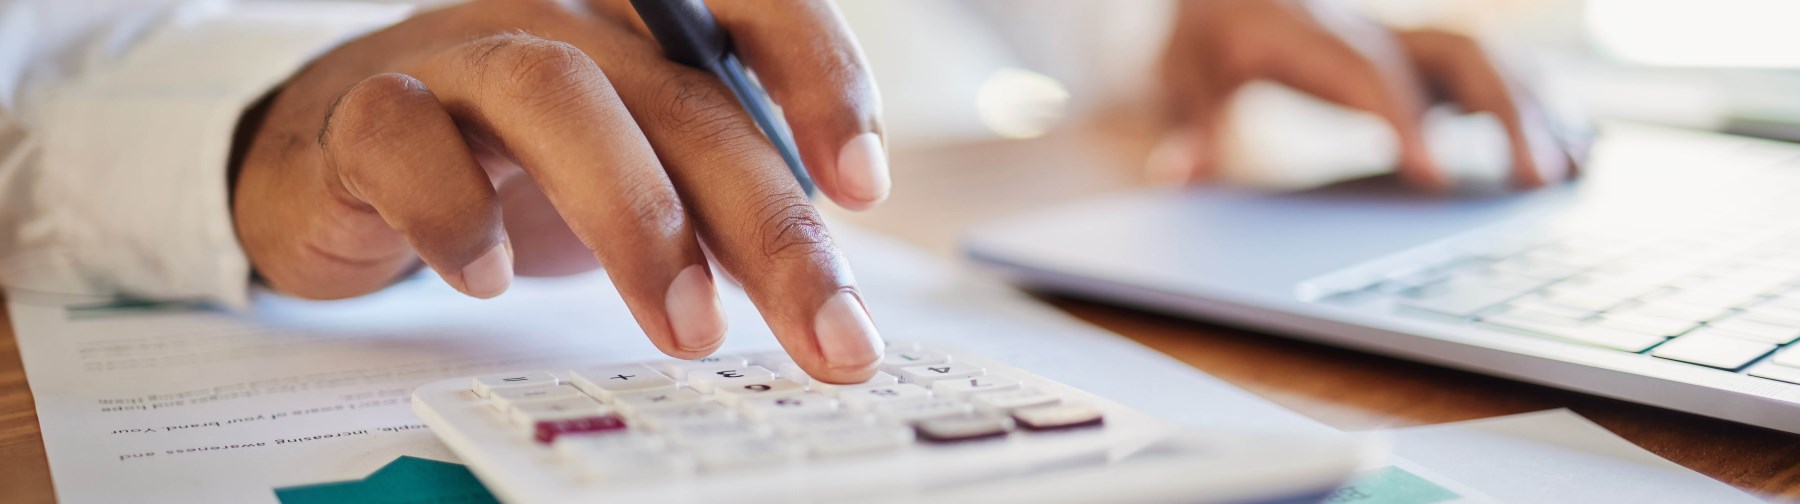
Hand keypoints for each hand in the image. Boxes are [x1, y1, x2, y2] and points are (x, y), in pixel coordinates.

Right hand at [231, 0, 888, 381]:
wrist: (338, 153)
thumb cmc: (508, 158)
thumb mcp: (635, 170)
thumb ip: (718, 201)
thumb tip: (823, 286)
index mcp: (642, 27)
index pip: (749, 7)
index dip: (816, 76)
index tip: (862, 184)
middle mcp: (561, 21)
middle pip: (681, 95)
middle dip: (766, 221)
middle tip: (825, 328)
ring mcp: (458, 57)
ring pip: (556, 94)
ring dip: (635, 218)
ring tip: (687, 328)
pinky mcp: (363, 115)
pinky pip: (405, 139)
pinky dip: (456, 214)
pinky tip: (490, 278)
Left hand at [1157, 0, 1577, 188]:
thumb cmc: (1208, 34)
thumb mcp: (1182, 72)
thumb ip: (1189, 121)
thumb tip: (1174, 175)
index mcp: (1316, 36)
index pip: (1373, 75)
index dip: (1408, 121)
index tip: (1438, 178)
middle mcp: (1374, 30)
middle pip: (1458, 55)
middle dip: (1504, 114)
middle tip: (1537, 183)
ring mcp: (1406, 40)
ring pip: (1489, 60)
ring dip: (1536, 111)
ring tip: (1570, 176)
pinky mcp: (1423, 59)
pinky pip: (1494, 73)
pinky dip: (1540, 106)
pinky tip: (1580, 151)